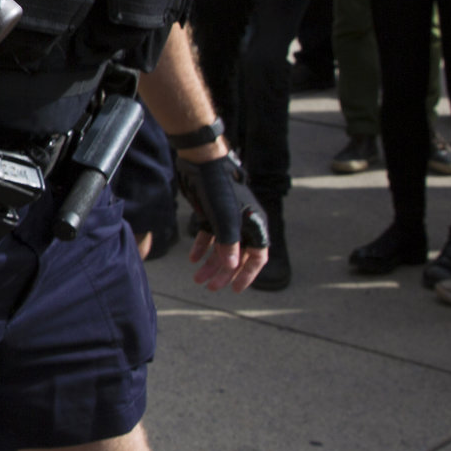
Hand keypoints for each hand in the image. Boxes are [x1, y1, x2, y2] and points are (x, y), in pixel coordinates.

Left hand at [178, 152, 267, 290]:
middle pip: (237, 255)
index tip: (235, 289)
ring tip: (197, 278)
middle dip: (224, 273)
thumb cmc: (218, 188)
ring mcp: (227, 218)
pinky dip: (202, 247)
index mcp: (254, 224)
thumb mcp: (225, 218)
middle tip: (210, 287)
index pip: (257, 256)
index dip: (247, 274)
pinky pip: (209, 235)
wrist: (200, 161)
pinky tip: (193, 259)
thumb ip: (229, 243)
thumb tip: (232, 266)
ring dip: (211, 264)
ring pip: (221, 247)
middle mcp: (243, 222)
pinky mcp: (211, 212)